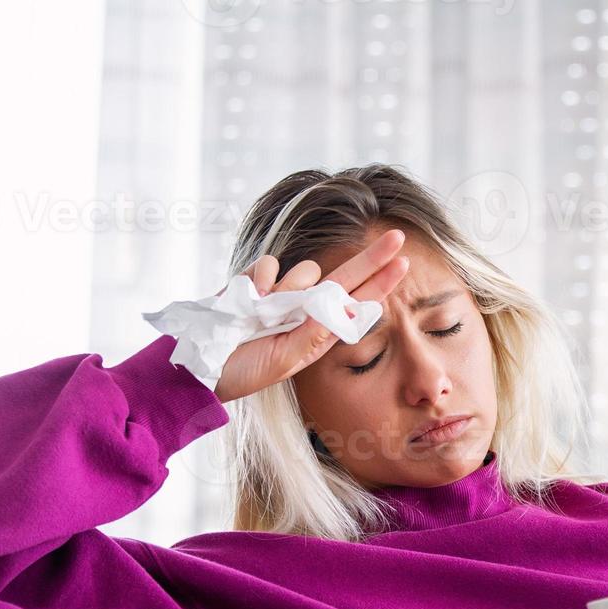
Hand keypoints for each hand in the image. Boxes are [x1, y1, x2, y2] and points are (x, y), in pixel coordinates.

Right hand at [213, 228, 409, 403]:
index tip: (404, 263)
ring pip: (306, 269)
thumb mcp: (286, 360)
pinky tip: (249, 300)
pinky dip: (262, 280)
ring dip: (293, 286)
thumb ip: (315, 333)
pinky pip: (271, 265)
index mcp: (318, 330)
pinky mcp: (257, 281)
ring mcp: (282, 292)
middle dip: (371, 257)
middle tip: (397, 237)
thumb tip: (347, 309)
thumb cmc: (247, 371)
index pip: (356, 302)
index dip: (380, 282)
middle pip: (345, 276)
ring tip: (267, 314)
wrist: (203, 365)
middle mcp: (306, 308)